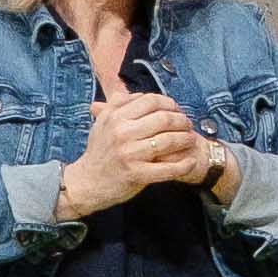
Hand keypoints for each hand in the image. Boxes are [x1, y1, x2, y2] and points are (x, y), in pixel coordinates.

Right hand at [78, 89, 224, 199]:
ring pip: (168, 140)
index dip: (169, 103)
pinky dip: (184, 165)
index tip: (176, 110)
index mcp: (115, 117)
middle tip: (188, 125)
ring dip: (186, 139)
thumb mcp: (102, 123)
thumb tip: (135, 93)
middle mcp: (122, 132)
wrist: (86, 183)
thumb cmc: (98, 152)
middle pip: (163, 118)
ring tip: (191, 140)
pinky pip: (168, 168)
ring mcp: (130, 154)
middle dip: (181, 120)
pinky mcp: (137, 174)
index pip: (150, 101)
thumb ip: (116, 105)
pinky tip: (191, 162)